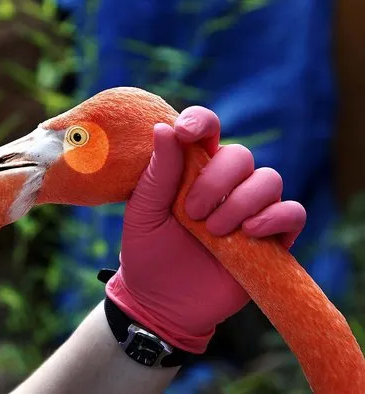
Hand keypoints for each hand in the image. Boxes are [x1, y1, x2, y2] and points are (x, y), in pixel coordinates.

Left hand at [106, 107, 306, 353]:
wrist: (161, 303)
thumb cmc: (147, 253)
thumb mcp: (143, 213)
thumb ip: (158, 173)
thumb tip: (165, 127)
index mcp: (191, 170)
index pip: (206, 130)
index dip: (201, 122)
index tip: (187, 132)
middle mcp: (224, 185)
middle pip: (241, 155)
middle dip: (218, 180)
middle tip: (193, 213)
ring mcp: (250, 210)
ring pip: (269, 180)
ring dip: (242, 201)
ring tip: (215, 231)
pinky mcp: (271, 238)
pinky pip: (293, 212)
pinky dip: (275, 216)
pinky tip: (249, 232)